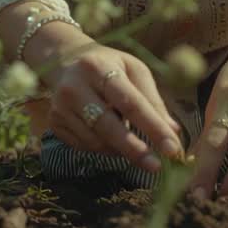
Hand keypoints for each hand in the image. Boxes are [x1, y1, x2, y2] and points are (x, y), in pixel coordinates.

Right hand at [44, 44, 183, 172]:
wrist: (64, 60)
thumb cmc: (108, 65)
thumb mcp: (134, 70)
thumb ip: (153, 100)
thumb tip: (173, 132)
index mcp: (99, 68)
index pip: (130, 102)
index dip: (153, 127)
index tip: (172, 149)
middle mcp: (75, 88)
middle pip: (107, 126)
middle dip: (135, 150)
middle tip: (156, 167)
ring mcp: (60, 107)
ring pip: (96, 141)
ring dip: (120, 149)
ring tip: (134, 143)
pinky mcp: (54, 123)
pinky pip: (85, 146)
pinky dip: (104, 148)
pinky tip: (112, 138)